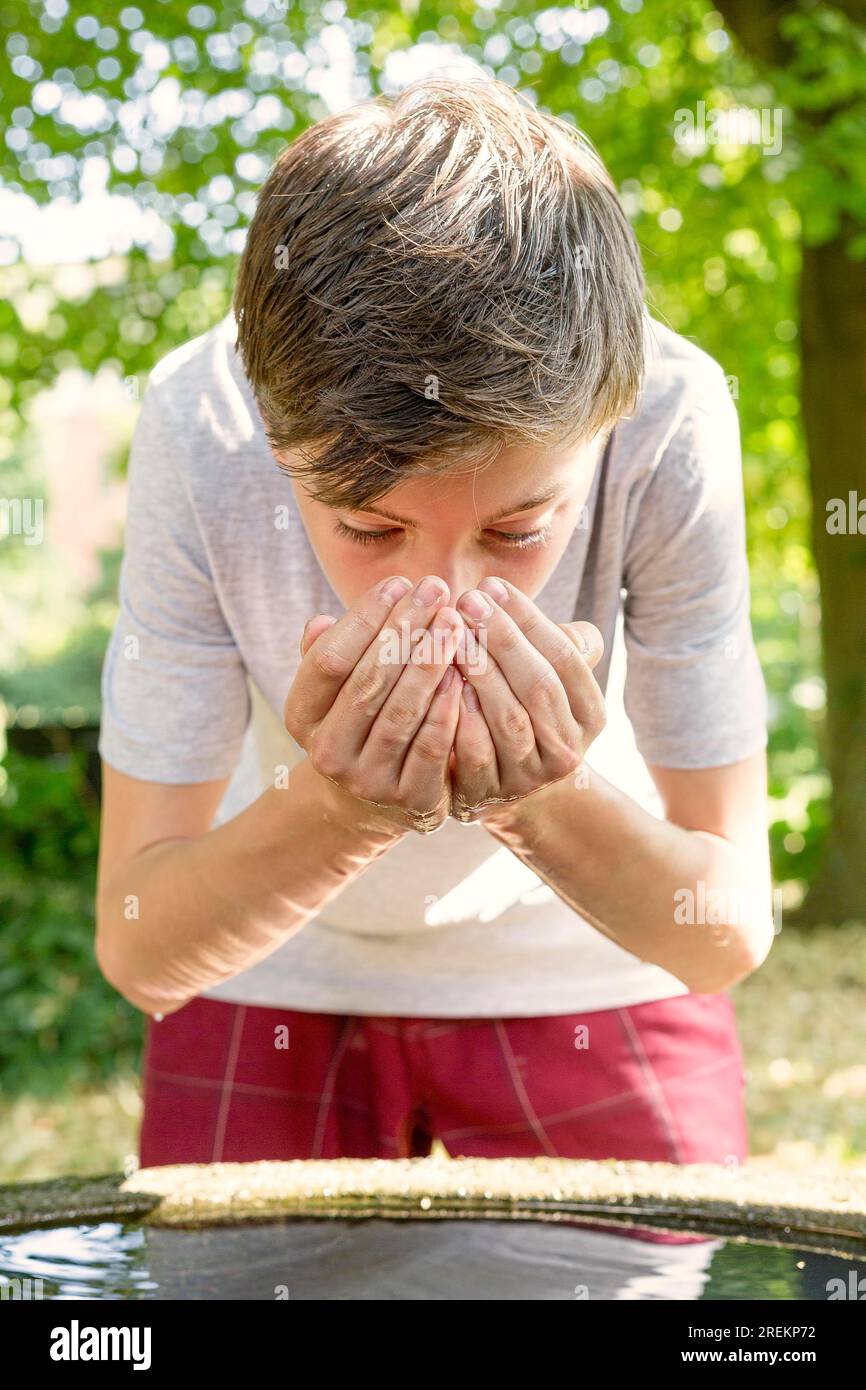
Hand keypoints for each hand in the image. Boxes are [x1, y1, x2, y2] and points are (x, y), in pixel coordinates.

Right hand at [285, 575, 465, 834]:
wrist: (373, 802)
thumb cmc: (360, 721)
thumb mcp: (335, 692)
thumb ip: (328, 655)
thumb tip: (318, 622)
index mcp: (303, 717)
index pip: (328, 661)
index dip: (362, 619)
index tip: (397, 583)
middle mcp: (328, 752)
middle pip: (367, 683)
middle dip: (404, 630)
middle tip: (436, 588)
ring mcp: (368, 780)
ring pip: (402, 713)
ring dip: (430, 662)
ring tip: (454, 620)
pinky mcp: (410, 799)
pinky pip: (432, 746)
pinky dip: (448, 707)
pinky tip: (465, 671)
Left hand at [449, 576, 605, 823]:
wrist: (501, 782)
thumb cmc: (518, 706)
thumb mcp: (543, 675)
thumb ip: (543, 638)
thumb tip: (508, 595)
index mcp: (589, 714)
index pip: (565, 657)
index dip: (529, 619)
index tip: (492, 585)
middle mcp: (567, 750)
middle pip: (539, 686)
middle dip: (502, 639)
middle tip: (467, 601)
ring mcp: (529, 777)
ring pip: (509, 719)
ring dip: (480, 672)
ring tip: (452, 634)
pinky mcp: (490, 795)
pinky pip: (475, 753)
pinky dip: (459, 715)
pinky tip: (441, 681)